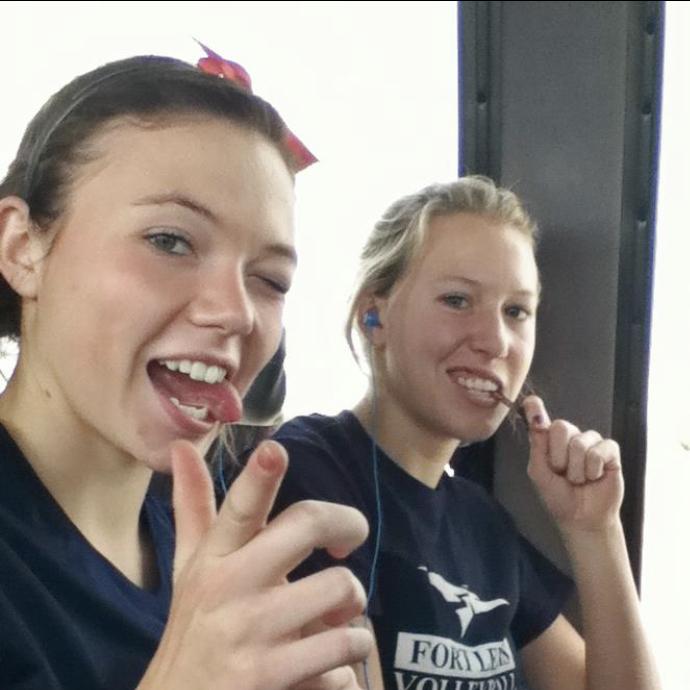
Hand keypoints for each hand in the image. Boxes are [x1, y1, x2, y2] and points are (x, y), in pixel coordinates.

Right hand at [138, 440, 372, 689]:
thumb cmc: (196, 628)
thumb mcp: (191, 568)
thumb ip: (193, 507)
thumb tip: (182, 444)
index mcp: (213, 557)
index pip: (238, 509)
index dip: (259, 478)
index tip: (274, 451)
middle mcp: (228, 588)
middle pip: (309, 524)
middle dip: (347, 525)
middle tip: (347, 546)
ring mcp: (251, 636)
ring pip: (342, 587)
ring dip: (351, 610)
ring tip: (335, 623)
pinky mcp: (271, 679)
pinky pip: (344, 650)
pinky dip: (348, 660)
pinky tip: (326, 669)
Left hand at [523, 396, 623, 533]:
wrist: (581, 518)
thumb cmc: (558, 496)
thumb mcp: (539, 472)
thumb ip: (537, 445)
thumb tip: (536, 417)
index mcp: (549, 441)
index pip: (541, 419)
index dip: (536, 409)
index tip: (531, 402)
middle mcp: (570, 437)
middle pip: (561, 427)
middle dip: (558, 456)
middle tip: (562, 472)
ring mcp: (591, 442)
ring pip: (579, 443)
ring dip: (576, 469)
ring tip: (578, 480)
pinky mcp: (610, 451)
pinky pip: (599, 451)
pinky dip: (592, 469)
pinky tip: (594, 477)